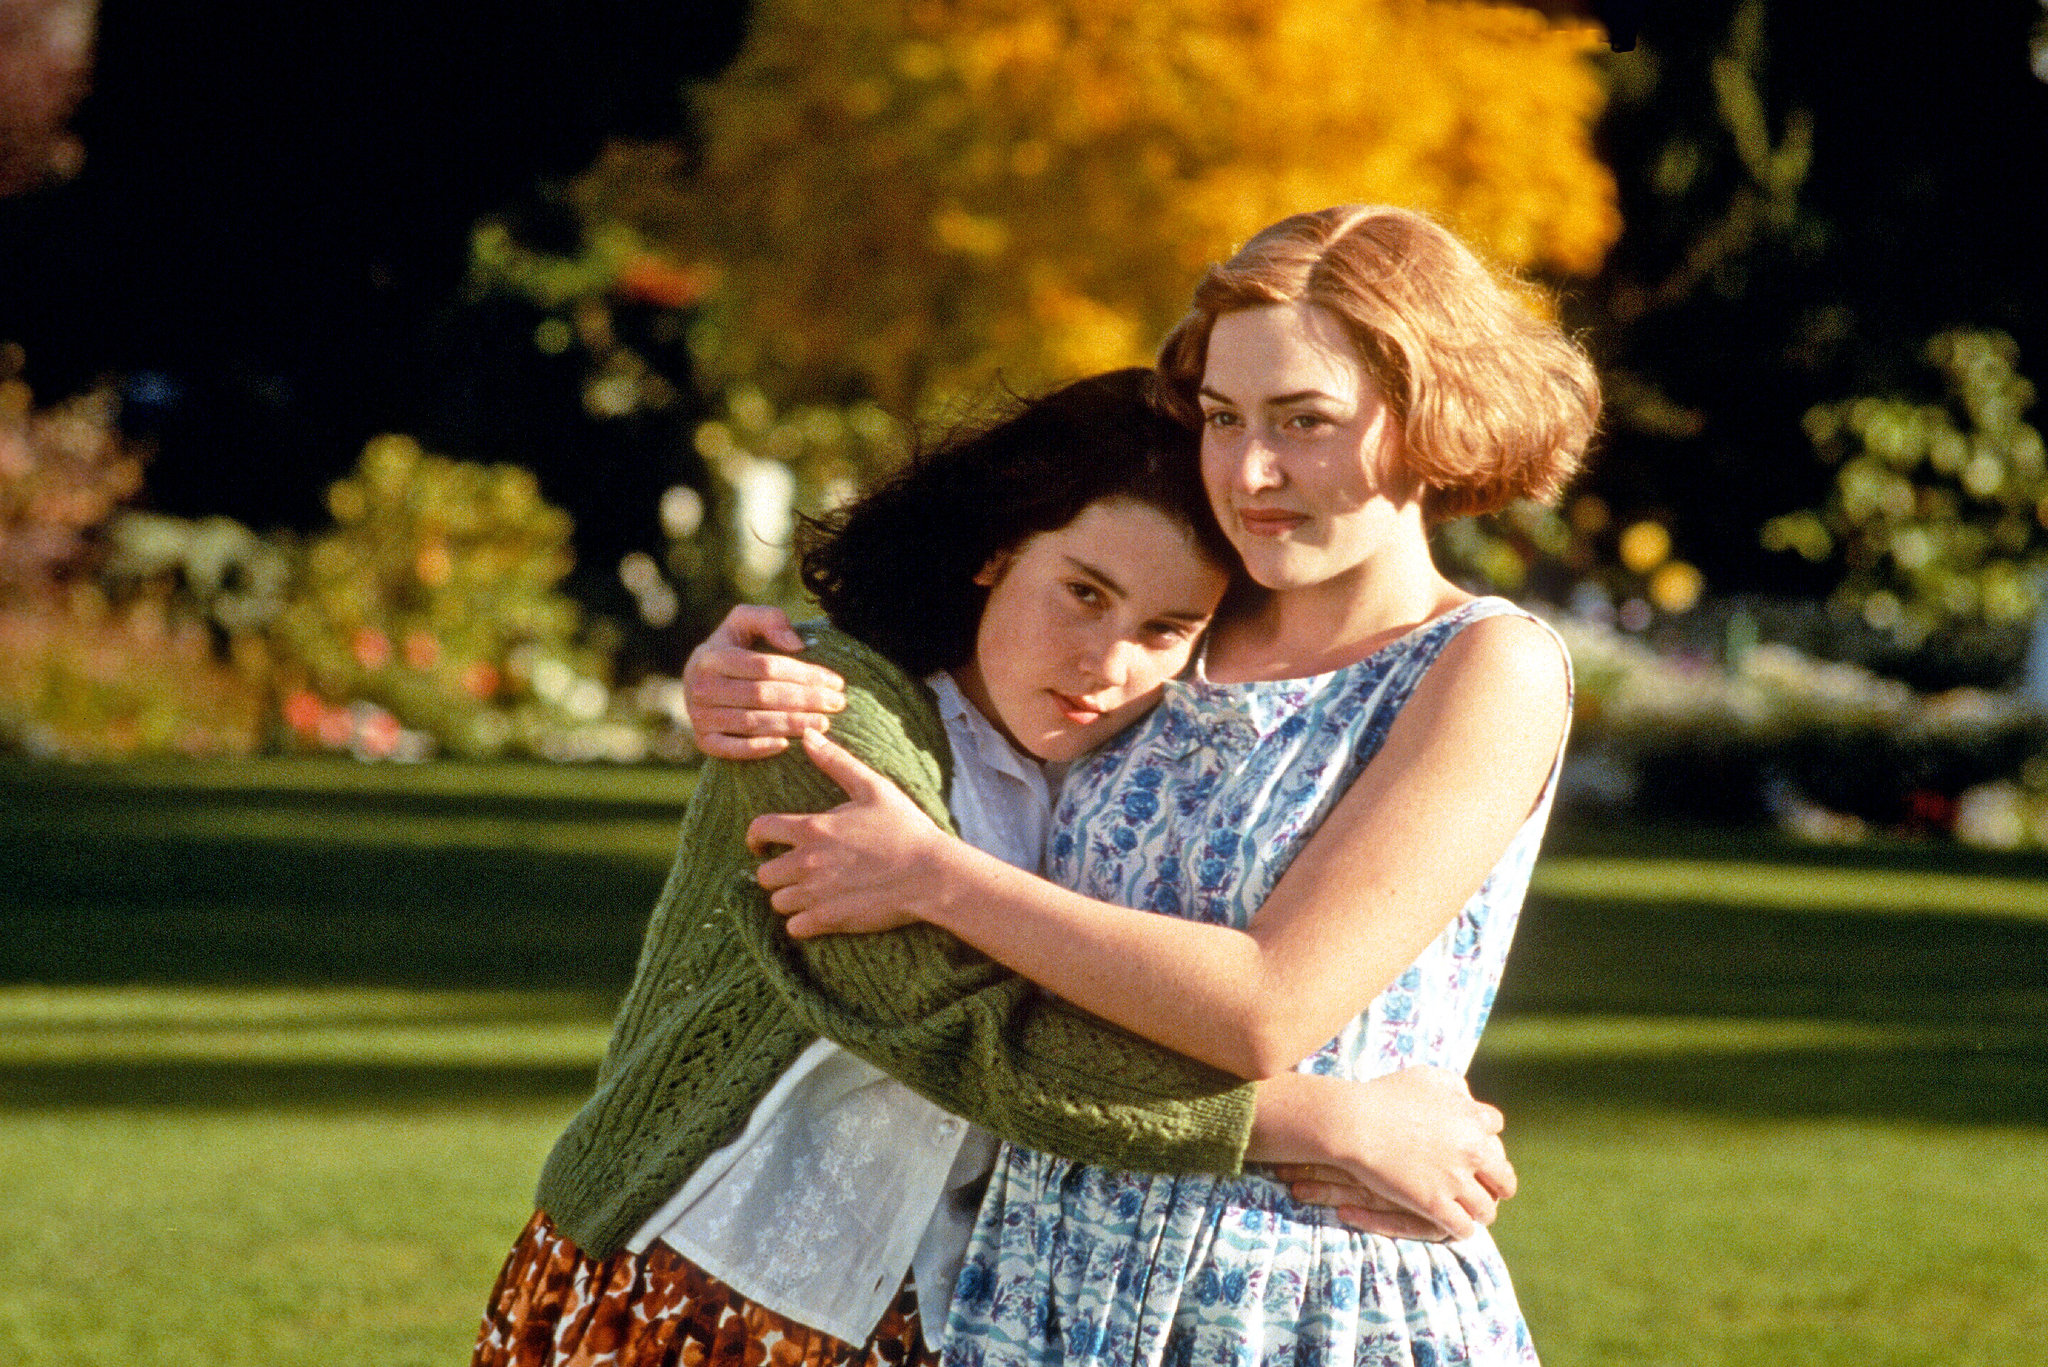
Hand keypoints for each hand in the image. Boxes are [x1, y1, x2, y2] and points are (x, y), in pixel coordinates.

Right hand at [684, 605, 845, 758]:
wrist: (698, 680)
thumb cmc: (732, 648)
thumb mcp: (745, 621)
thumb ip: (769, 619)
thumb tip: (796, 645)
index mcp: (712, 656)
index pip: (766, 667)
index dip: (804, 675)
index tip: (836, 682)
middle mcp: (701, 686)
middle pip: (762, 695)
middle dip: (806, 700)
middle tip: (837, 704)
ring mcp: (699, 716)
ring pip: (752, 722)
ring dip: (791, 724)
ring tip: (824, 724)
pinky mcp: (702, 740)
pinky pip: (731, 748)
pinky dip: (759, 748)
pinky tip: (787, 745)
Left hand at [747, 730, 954, 935]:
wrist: (930, 874)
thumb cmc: (905, 828)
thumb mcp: (873, 788)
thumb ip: (837, 762)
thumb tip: (808, 735)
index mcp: (813, 828)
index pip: (760, 830)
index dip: (755, 837)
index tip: (762, 844)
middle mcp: (807, 862)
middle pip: (764, 874)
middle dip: (775, 872)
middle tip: (794, 872)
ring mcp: (816, 894)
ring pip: (777, 902)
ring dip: (789, 898)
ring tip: (809, 894)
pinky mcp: (829, 920)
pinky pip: (794, 928)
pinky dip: (802, 923)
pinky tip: (819, 914)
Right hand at [1248, 1068, 1514, 1242]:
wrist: (1354, 1122)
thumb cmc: (1384, 1095)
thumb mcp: (1426, 1077)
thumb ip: (1454, 1085)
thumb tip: (1469, 1097)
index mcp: (1473, 1118)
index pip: (1496, 1131)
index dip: (1485, 1139)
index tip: (1474, 1147)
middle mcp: (1472, 1150)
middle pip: (1504, 1178)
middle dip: (1497, 1184)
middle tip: (1486, 1188)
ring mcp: (1454, 1180)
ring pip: (1486, 1209)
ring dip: (1480, 1210)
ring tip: (1471, 1212)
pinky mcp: (1434, 1204)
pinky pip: (1463, 1228)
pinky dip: (1462, 1229)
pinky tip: (1453, 1225)